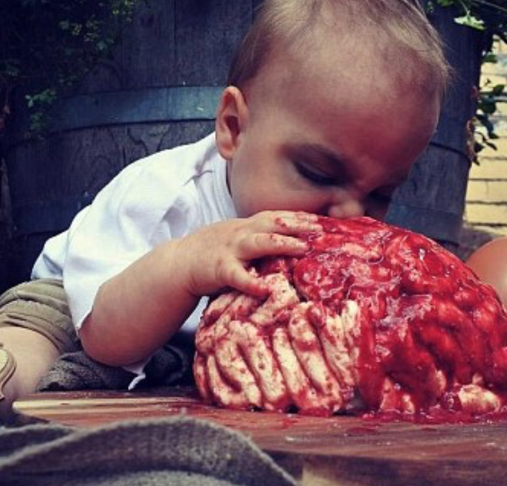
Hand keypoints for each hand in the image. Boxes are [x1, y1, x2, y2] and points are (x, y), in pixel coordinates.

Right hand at [176, 211, 320, 297]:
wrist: (180, 262)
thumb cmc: (215, 253)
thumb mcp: (240, 239)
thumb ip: (262, 239)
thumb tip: (294, 246)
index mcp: (249, 226)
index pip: (279, 217)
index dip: (302, 218)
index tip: (325, 221)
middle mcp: (242, 233)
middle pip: (274, 223)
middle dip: (299, 225)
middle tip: (322, 231)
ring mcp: (231, 249)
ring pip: (259, 242)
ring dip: (282, 244)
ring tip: (302, 248)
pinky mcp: (220, 268)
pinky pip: (237, 275)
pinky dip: (251, 281)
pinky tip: (264, 288)